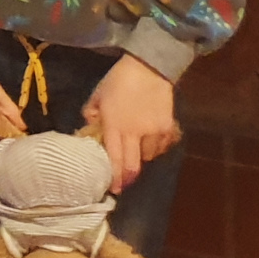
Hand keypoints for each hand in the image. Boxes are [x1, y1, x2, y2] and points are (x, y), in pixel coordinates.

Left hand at [83, 54, 181, 189]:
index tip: (113, 189)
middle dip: (128, 178)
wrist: (149, 68)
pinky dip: (156, 148)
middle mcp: (135, 133)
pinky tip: (150, 142)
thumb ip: (92, 113)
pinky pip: (162, 146)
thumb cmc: (118, 80)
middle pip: (134, 166)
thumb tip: (89, 127)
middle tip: (124, 184)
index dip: (115, 177)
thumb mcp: (97, 95)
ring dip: (141, 157)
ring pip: (148, 156)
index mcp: (114, 126)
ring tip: (135, 151)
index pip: (114, 158)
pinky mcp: (168, 127)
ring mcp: (154, 132)